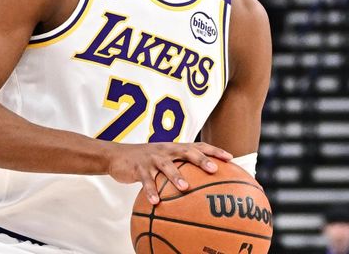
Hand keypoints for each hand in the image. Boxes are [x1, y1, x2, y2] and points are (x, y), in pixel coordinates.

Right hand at [106, 141, 232, 204]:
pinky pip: (146, 180)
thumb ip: (182, 169)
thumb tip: (204, 188)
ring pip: (166, 165)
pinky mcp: (138, 167)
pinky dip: (150, 190)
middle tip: (214, 170)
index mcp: (175, 148)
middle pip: (186, 151)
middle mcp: (166, 150)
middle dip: (201, 160)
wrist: (118, 156)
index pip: (198, 146)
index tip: (230, 158)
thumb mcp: (165, 161)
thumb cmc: (148, 161)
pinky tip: (155, 203)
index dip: (214, 151)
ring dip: (176, 176)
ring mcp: (152, 158)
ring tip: (185, 188)